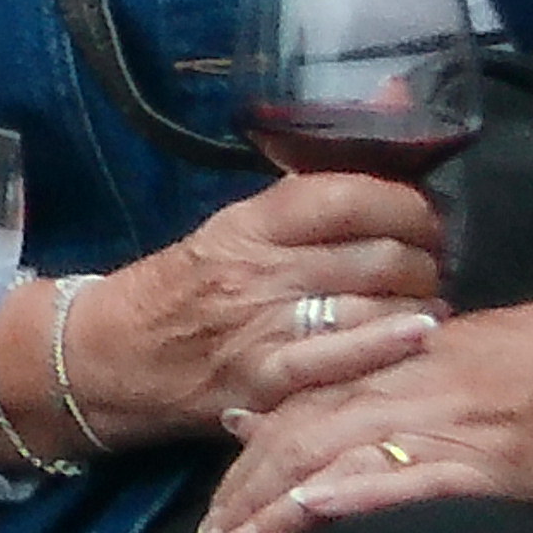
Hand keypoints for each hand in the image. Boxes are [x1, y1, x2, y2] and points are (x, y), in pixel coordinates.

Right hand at [56, 172, 450, 450]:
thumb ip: (299, 207)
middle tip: (429, 269)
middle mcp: (258, 269)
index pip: (349, 196)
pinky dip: (391, 344)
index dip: (407, 205)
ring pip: (376, 303)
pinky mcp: (263, 381)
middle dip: (425, 261)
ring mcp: (262, 327)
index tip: (421, 220)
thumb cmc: (176, 292)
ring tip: (424, 307)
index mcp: (249, 224)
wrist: (103, 360)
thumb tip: (375, 152)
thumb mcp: (228, 233)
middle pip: (379, 253)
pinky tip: (420, 336)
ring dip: (420, 304)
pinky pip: (342, 358)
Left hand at [195, 288, 532, 532]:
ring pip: (335, 461)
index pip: (289, 418)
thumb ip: (360, 391)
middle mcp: (399, 392)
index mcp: (385, 369)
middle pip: (294, 444)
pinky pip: (414, 477)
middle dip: (240, 500)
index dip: (241, 468)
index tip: (208, 514)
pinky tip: (316, 513)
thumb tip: (270, 421)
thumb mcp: (437, 364)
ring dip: (275, 510)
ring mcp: (444, 426)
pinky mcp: (493, 462)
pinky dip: (359, 494)